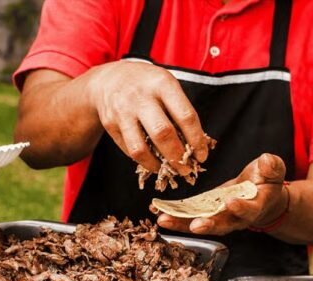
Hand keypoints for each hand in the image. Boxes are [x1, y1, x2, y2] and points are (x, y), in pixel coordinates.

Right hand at [85, 61, 208, 173]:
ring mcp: (123, 111)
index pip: (185, 116)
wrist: (110, 78)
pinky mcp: (110, 124)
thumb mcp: (166, 85)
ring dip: (158, 165)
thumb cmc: (147, 85)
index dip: (197, 140)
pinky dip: (144, 161)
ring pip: (141, 148)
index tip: (202, 156)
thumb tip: (194, 146)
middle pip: (163, 134)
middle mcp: (141, 97)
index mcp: (162, 84)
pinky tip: (153, 162)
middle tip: (186, 169)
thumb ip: (179, 110)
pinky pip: (129, 150)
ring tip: (168, 170)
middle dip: (177, 157)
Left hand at [155, 153, 289, 235]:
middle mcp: (235, 218)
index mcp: (254, 207)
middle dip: (207, 225)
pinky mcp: (204, 214)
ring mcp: (218, 218)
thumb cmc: (266, 181)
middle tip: (195, 225)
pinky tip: (158, 212)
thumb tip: (266, 161)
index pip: (249, 210)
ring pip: (200, 224)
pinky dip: (174, 217)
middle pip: (221, 225)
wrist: (259, 196)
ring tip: (164, 220)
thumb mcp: (273, 170)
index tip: (231, 203)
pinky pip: (188, 218)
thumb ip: (271, 166)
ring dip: (182, 224)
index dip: (241, 208)